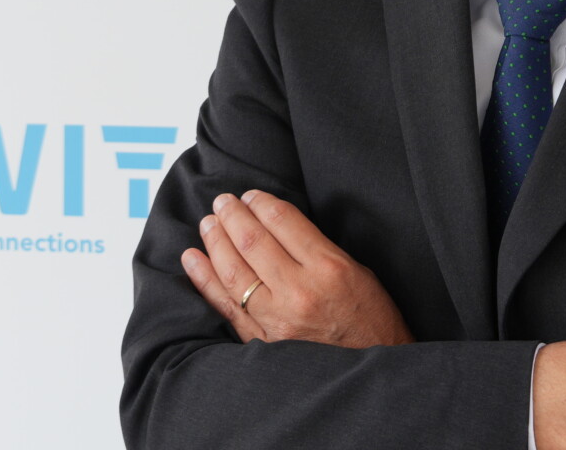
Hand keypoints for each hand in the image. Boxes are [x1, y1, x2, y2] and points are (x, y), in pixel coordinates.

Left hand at [181, 190, 415, 347]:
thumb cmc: (370, 318)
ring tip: (208, 223)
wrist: (372, 370)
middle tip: (222, 202)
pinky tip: (193, 259)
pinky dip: (205, 280)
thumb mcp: (357, 270)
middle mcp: (299, 291)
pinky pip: (225, 307)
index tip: (250, 195)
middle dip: (232, 216)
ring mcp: (277, 320)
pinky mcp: (263, 342)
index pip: (283, 221)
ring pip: (233, 271)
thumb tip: (277, 226)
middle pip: (252, 242)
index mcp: (329, 267)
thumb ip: (317, 248)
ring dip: (215, 241)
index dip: (261, 203)